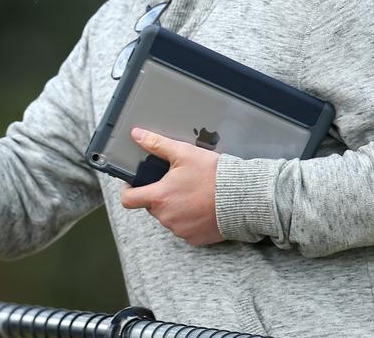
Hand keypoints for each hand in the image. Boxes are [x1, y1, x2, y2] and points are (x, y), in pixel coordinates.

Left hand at [119, 128, 222, 245]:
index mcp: (159, 197)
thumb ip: (157, 144)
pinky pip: (185, 228)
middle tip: (176, 182)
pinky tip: (201, 207)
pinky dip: (189, 219)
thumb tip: (136, 135)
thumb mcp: (184, 153)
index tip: (134, 184)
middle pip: (152, 206)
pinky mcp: (195, 239)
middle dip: (159, 194)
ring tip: (192, 194)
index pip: (128, 200)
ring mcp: (181, 230)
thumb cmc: (214, 176)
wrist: (245, 198)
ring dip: (175, 207)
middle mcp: (166, 218)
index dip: (128, 190)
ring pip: (169, 217)